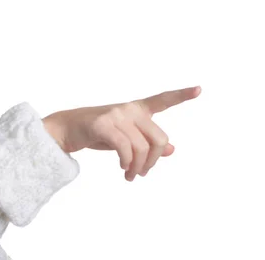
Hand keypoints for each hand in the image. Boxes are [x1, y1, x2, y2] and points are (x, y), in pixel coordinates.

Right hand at [42, 86, 200, 180]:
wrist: (64, 129)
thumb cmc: (95, 133)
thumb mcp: (123, 137)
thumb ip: (146, 141)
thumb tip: (172, 150)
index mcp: (135, 109)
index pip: (161, 100)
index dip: (181, 95)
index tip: (200, 89)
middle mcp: (128, 109)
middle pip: (159, 139)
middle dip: (153, 161)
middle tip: (142, 173)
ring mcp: (116, 115)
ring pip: (142, 148)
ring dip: (138, 168)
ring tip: (130, 175)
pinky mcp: (103, 124)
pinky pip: (125, 149)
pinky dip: (127, 163)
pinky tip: (123, 168)